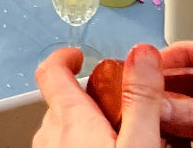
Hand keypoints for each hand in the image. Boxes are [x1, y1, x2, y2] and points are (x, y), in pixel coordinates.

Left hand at [33, 45, 163, 146]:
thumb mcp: (138, 143)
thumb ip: (140, 99)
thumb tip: (143, 54)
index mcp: (69, 117)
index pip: (51, 71)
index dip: (64, 57)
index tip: (79, 56)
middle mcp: (49, 134)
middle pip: (62, 101)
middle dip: (88, 98)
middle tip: (116, 106)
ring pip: (62, 127)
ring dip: (85, 125)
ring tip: (116, 136)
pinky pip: (62, 147)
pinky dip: (81, 145)